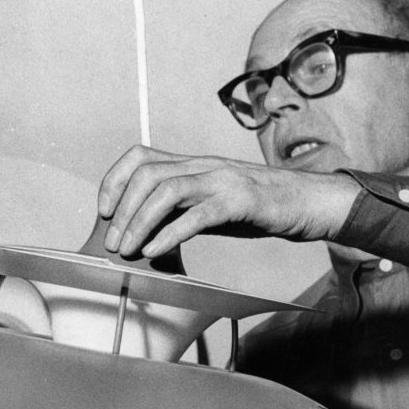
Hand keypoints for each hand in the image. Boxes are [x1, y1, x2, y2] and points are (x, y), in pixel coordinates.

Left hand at [98, 145, 358, 257]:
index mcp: (193, 164)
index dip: (113, 181)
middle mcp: (203, 165)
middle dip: (121, 209)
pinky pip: (197, 215)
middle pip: (147, 174)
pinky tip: (156, 252)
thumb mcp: (212, 203)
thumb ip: (182, 209)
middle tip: (112, 243)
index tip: (103, 212)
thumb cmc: (256, 207)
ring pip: (167, 190)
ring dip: (139, 222)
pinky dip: (170, 233)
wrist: (305, 203)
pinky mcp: (240, 201)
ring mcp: (222, 180)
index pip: (140, 157)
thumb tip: (147, 232)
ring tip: (128, 251)